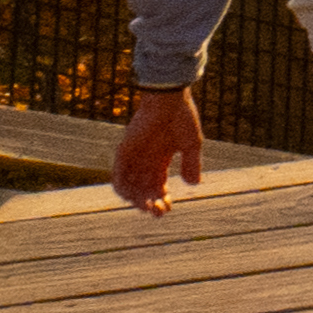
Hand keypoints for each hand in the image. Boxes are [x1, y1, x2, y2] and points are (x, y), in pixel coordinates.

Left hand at [112, 87, 205, 216]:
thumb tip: (194, 185)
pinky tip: (132, 197)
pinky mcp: (124, 151)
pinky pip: (117, 175)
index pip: (157, 187)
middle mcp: (145, 161)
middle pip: (143, 191)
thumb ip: (192, 164)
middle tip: (160, 213)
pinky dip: (122, 189)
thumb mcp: (192, 144)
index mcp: (160, 160)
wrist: (170, 99)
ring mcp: (133, 157)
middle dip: (151, 205)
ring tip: (148, 208)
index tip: (170, 207)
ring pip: (129, 187)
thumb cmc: (182, 118)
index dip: (162, 200)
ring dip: (136, 201)